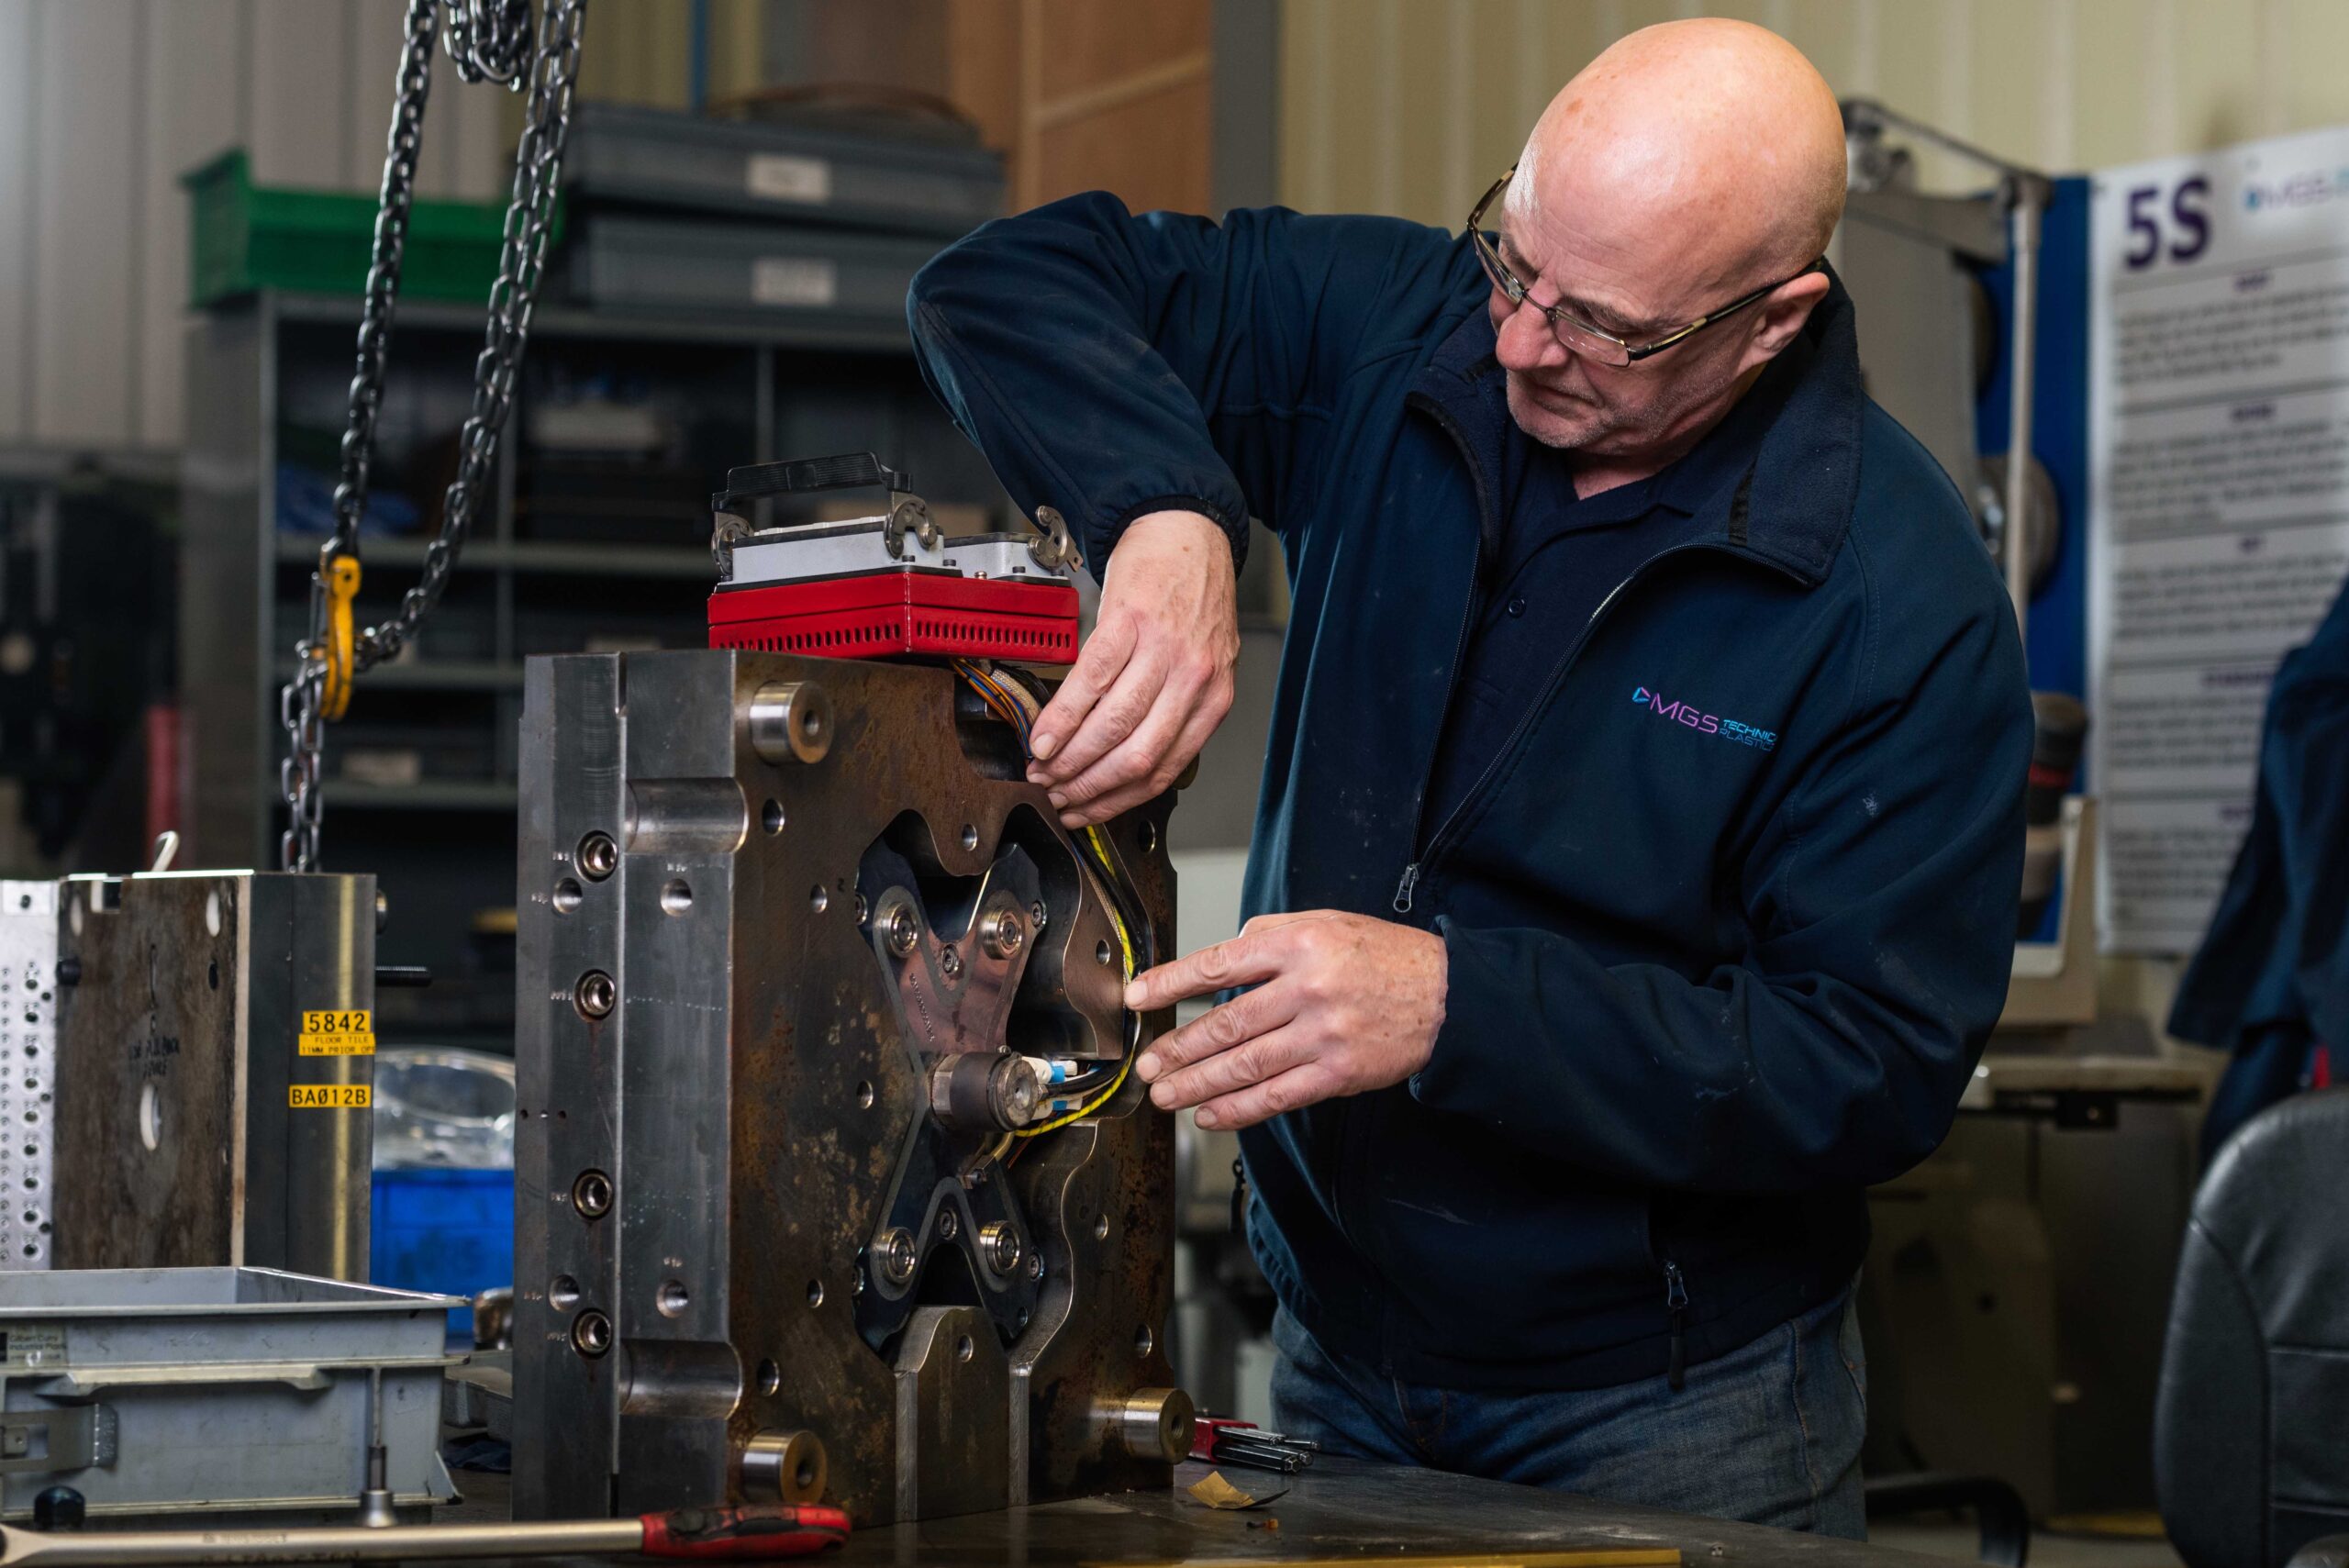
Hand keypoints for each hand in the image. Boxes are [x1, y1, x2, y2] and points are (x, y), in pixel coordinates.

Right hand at [1027, 510, 1237, 827]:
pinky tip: (1044, 734)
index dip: (1116, 799)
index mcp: (1214, 698)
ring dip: (1071, 758)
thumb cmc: (1191, 597)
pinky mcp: (1130, 622)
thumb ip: (1175, 710)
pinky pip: (1092, 681)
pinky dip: (1063, 716)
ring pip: (1114, 725)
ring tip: (1043, 769)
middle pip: (1137, 755)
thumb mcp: (1201, 662)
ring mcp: (1163, 651)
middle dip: (1088, 786)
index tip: (1083, 812)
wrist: (1186, 530)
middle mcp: (1195, 679)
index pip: (1163, 769)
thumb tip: (1122, 761)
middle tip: (1055, 795)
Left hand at [1125, 912, 1448, 1129]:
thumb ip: (1270, 935)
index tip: (1138, 997)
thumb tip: (1223, 959)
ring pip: (1244, 1065)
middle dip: (1178, 1048)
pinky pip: (1276, 1096)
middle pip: (1226, 1024)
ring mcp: (1323, 1035)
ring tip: (1165, 1094)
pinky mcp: (1338, 1073)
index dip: (1171, 983)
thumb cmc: (1384, 957)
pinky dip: (1237, 1109)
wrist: (1448, 996)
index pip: (1219, 965)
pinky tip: (1209, 1114)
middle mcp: (1307, 989)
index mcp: (1299, 945)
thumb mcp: (1326, 923)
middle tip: (1147, 1064)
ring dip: (1197, 1084)